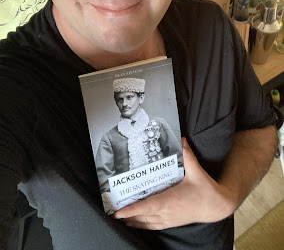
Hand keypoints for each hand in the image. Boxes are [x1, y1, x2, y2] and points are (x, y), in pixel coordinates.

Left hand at [113, 138, 232, 229]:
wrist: (217, 206)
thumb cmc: (206, 190)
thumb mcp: (196, 171)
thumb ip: (187, 155)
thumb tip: (181, 140)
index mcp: (171, 200)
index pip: (148, 206)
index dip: (132, 210)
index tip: (119, 212)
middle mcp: (168, 212)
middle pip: (143, 216)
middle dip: (127, 215)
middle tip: (112, 211)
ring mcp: (169, 219)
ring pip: (147, 223)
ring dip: (132, 221)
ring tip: (119, 217)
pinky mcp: (172, 222)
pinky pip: (153, 226)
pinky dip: (142, 225)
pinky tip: (135, 223)